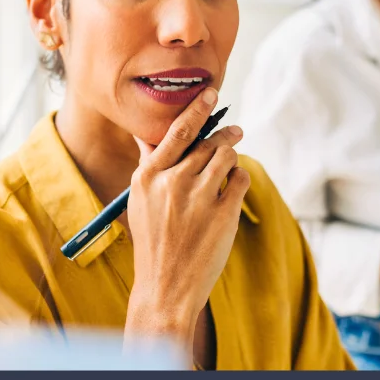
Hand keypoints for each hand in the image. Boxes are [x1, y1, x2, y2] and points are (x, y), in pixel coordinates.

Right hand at [124, 88, 250, 342]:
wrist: (165, 286)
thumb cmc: (153, 242)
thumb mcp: (140, 201)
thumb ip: (148, 166)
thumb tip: (147, 135)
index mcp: (148, 176)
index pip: (177, 131)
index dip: (197, 108)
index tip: (211, 93)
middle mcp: (172, 182)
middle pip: (207, 142)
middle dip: (225, 134)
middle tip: (235, 131)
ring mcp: (198, 198)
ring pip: (226, 156)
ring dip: (233, 154)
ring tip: (234, 156)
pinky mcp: (223, 214)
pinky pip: (240, 179)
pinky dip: (239, 178)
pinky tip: (233, 185)